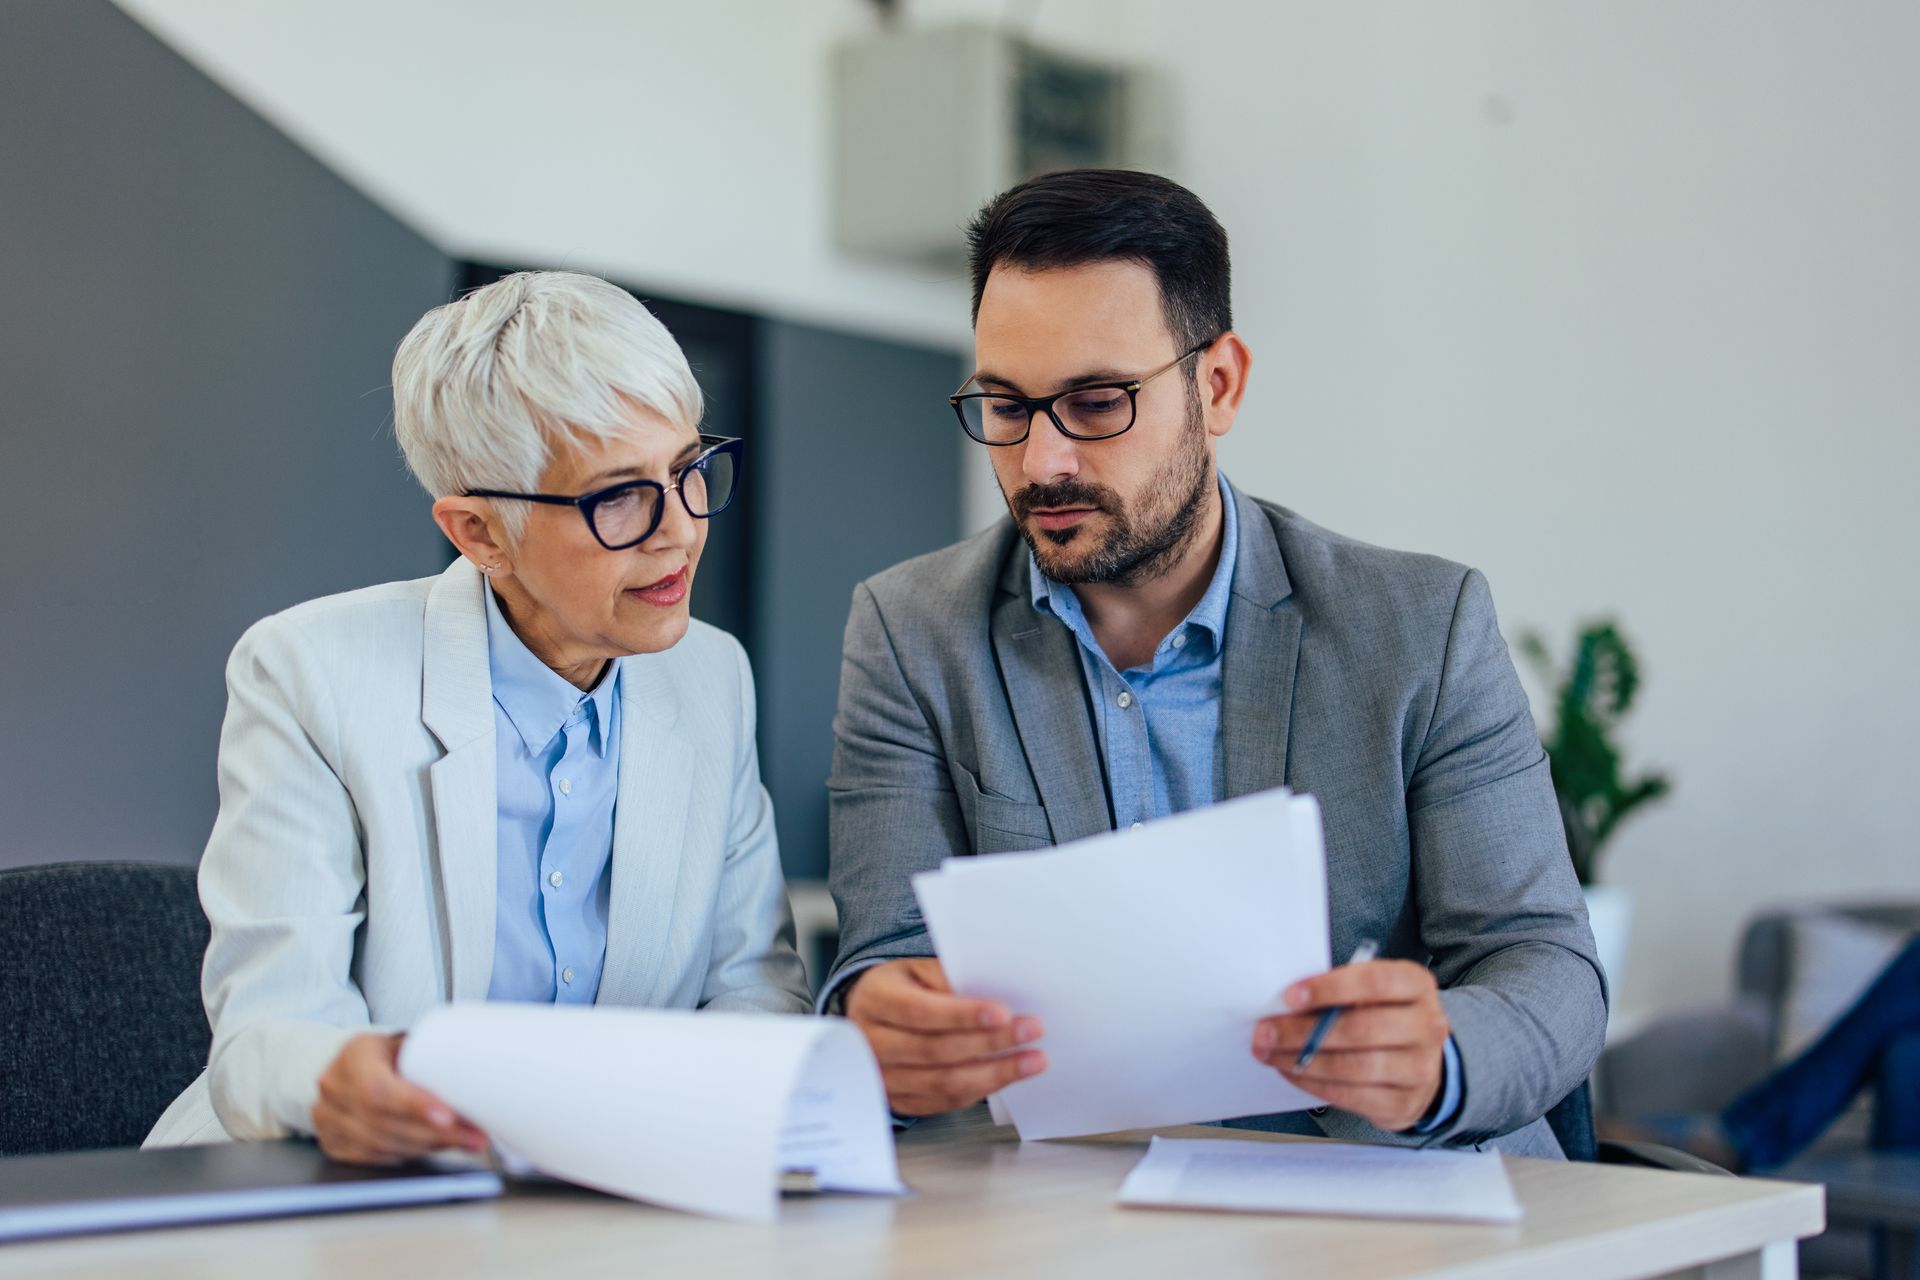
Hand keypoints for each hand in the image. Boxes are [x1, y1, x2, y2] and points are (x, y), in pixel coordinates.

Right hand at [312, 1032, 487, 1163]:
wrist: (355, 1064)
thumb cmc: (389, 1052)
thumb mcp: (407, 1043)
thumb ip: (433, 1057)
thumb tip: (483, 1078)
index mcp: (354, 1054)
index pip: (379, 1088)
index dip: (414, 1107)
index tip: (448, 1117)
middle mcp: (334, 1087)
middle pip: (384, 1122)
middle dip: (434, 1133)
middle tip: (472, 1134)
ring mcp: (327, 1118)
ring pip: (381, 1145)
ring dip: (428, 1147)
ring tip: (463, 1142)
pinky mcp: (332, 1142)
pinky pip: (373, 1158)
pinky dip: (408, 1155)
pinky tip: (434, 1148)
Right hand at [842, 958, 1046, 1115]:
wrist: (870, 1017)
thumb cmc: (901, 989)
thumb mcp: (918, 971)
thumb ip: (949, 980)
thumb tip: (995, 996)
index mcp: (876, 1001)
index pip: (919, 1012)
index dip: (962, 1015)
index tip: (1003, 1013)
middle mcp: (873, 1044)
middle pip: (935, 1051)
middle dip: (989, 1043)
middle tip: (1031, 1031)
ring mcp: (884, 1078)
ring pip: (944, 1083)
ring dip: (995, 1073)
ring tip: (1033, 1060)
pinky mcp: (901, 1101)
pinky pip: (946, 1101)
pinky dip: (981, 1089)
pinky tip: (1008, 1076)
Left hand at [1250, 959, 1450, 1132]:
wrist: (1421, 1064)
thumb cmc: (1385, 1016)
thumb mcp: (1372, 992)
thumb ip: (1339, 992)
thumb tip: (1287, 1004)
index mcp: (1416, 986)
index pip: (1375, 982)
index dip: (1330, 988)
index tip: (1291, 997)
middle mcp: (1426, 1026)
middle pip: (1361, 1029)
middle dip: (1304, 1031)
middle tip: (1266, 1031)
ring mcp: (1420, 1068)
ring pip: (1353, 1066)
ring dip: (1302, 1061)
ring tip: (1270, 1053)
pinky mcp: (1403, 1102)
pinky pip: (1351, 1095)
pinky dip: (1313, 1084)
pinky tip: (1291, 1071)